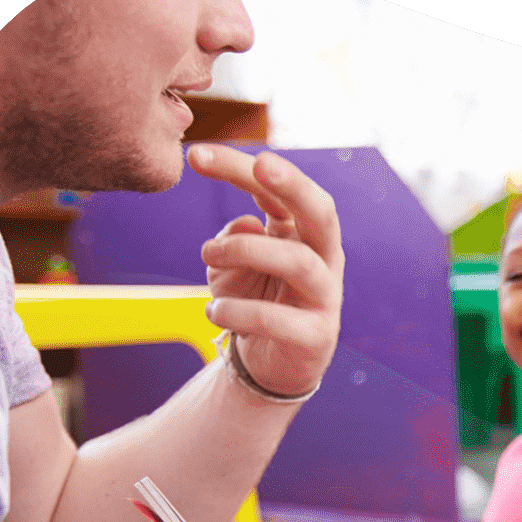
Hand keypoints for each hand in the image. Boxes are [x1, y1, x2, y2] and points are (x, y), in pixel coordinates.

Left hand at [188, 145, 344, 398]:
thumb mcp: (231, 265)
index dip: (241, 168)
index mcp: (302, 232)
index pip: (278, 190)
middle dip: (294, 184)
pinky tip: (214, 311)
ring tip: (208, 254)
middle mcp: (323, 258)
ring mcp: (325, 297)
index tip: (196, 156)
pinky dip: (238, 311)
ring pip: (300, 262)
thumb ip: (235, 240)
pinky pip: (277, 319)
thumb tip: (249, 228)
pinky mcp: (316, 337)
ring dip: (248, 251)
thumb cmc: (252, 302)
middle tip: (261, 165)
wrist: (269, 365)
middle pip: (321, 212)